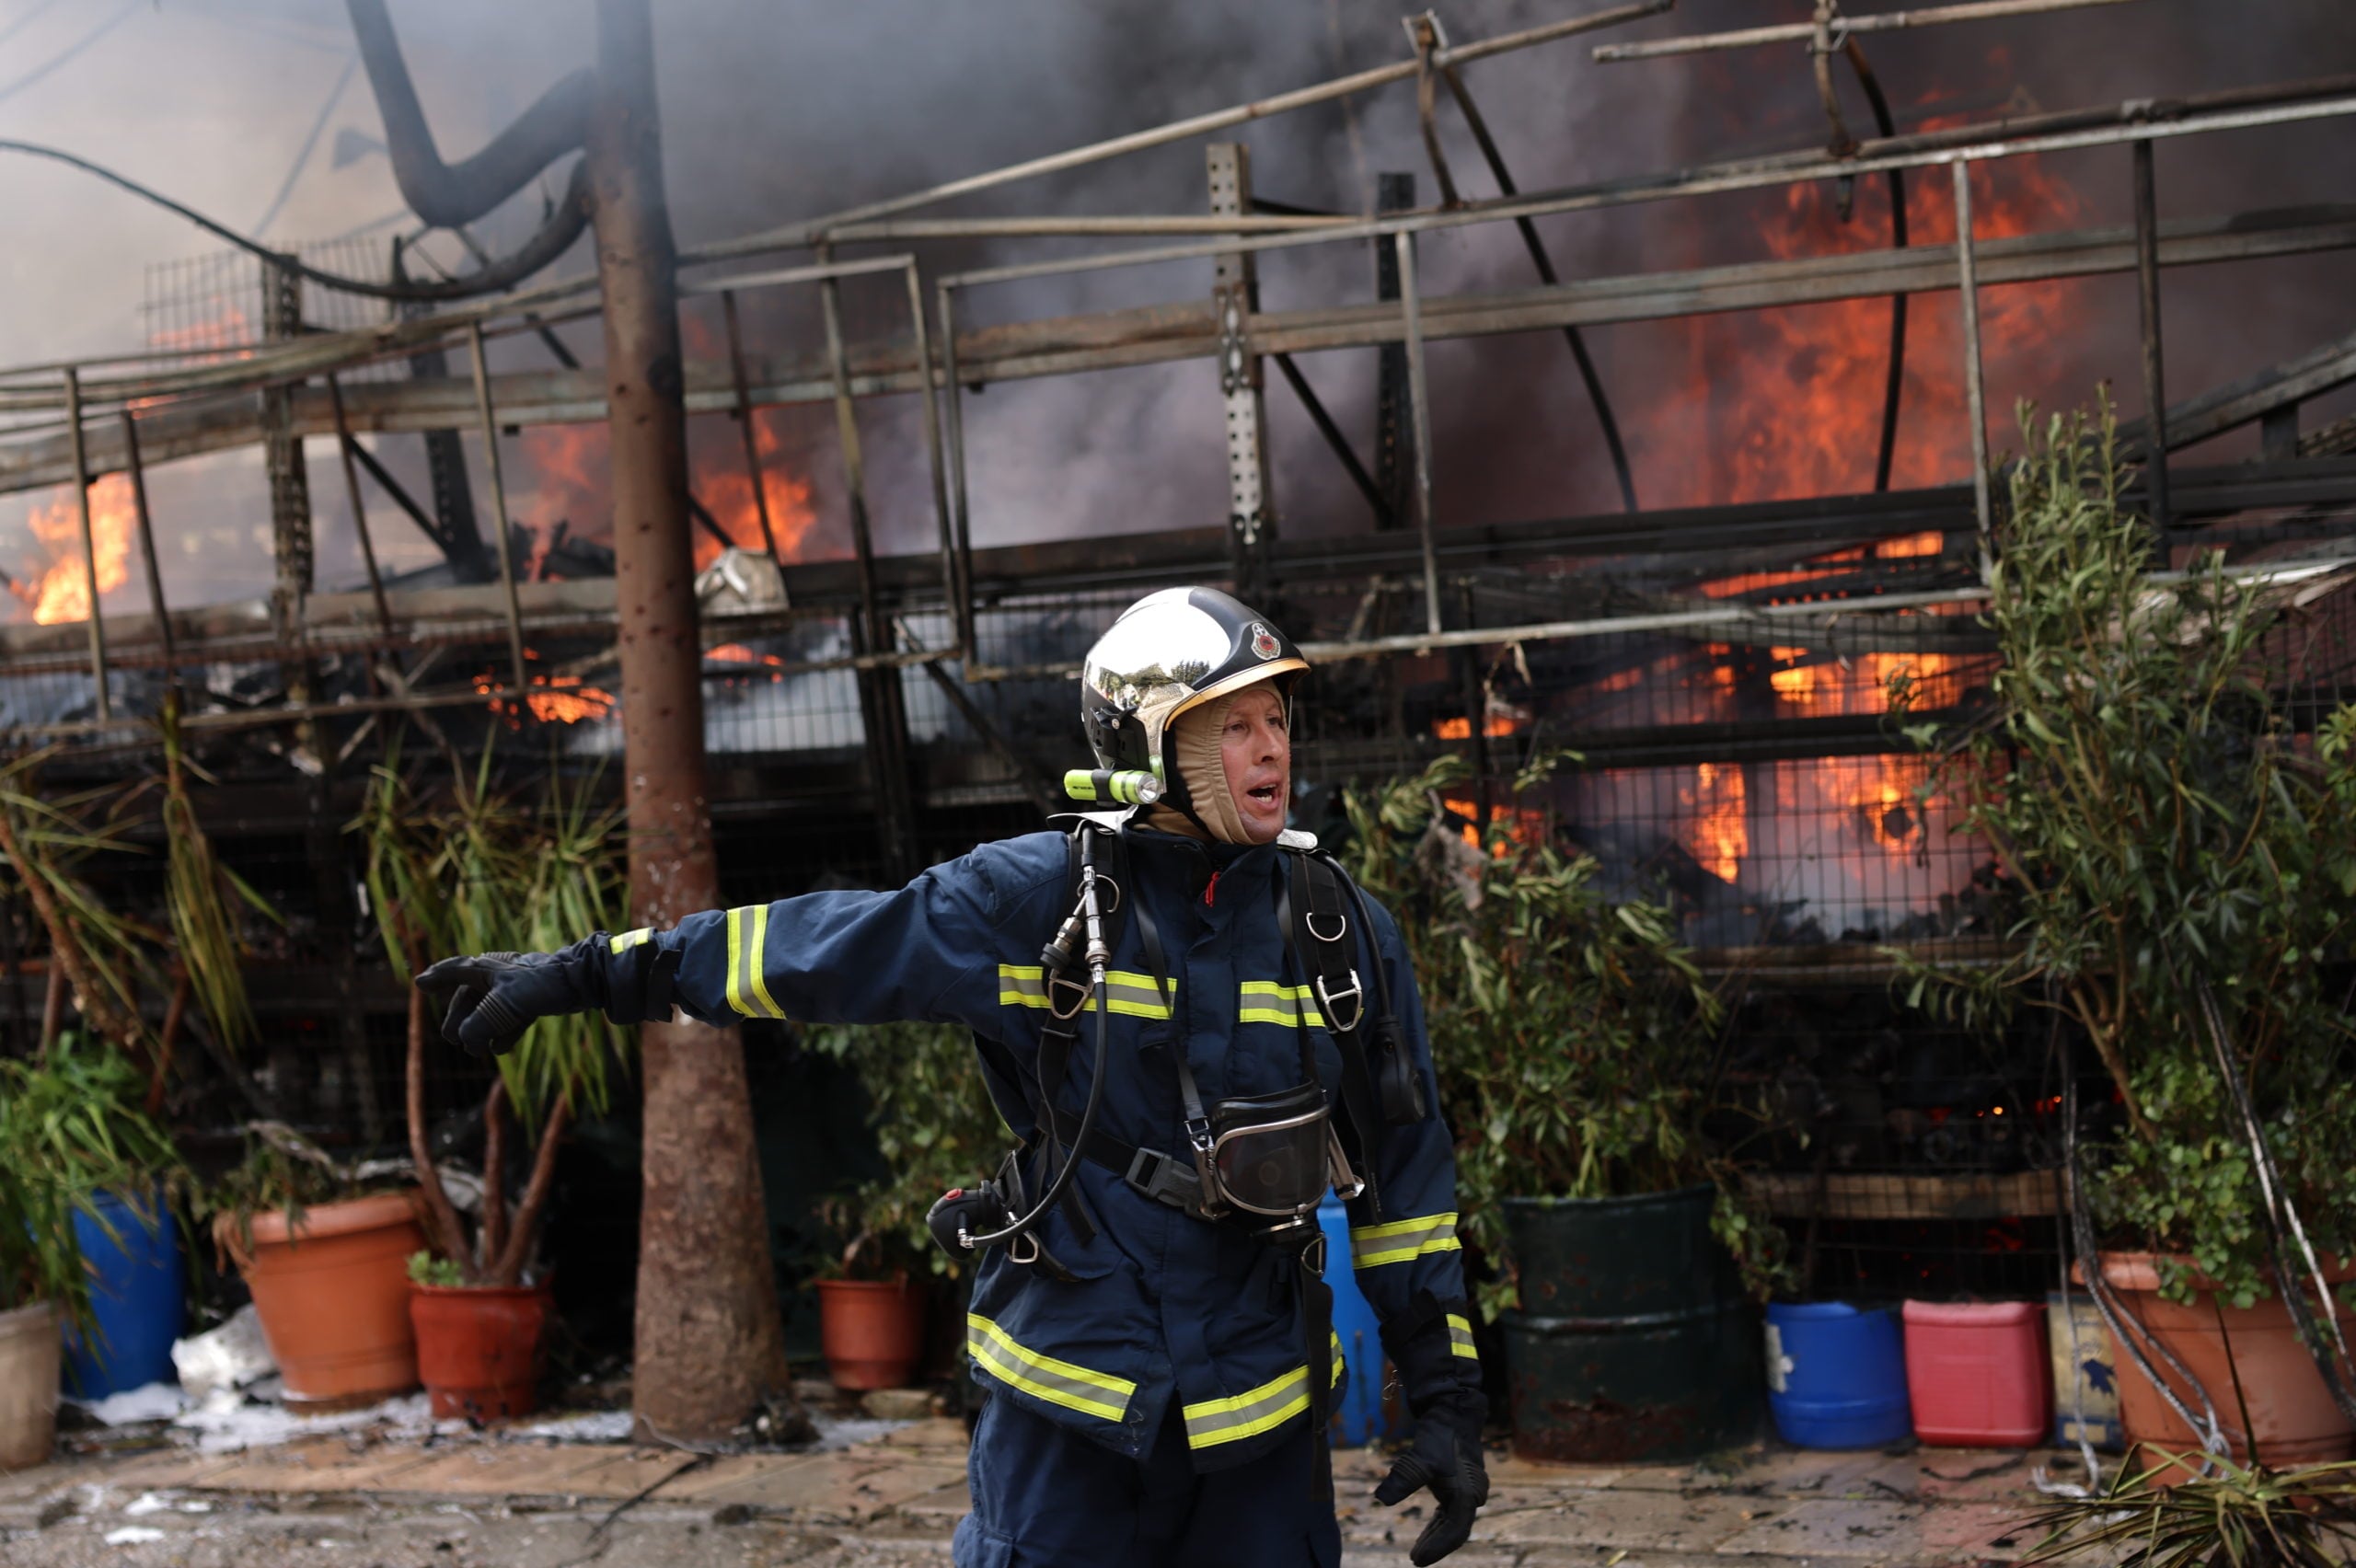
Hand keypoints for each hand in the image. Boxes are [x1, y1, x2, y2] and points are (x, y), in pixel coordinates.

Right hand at [415, 948, 596, 1057]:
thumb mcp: (504, 1005)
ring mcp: (514, 989)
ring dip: (481, 1031)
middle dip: (460, 1020)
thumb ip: (479, 1025)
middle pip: (467, 1000)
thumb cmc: (539, 985)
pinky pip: (509, 1019)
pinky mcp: (530, 1001)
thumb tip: (468, 1043)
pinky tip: (501, 1048)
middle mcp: (496, 977)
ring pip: (488, 1012)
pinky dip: (503, 1032)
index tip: (420, 984)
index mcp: (485, 970)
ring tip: (477, 1051)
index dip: (437, 978)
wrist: (581, 983)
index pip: (454, 971)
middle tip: (454, 1039)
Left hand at [1373, 1418, 1488, 1565]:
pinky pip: (1450, 1512)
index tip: (1417, 1559)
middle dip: (1435, 1546)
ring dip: (1436, 1536)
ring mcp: (1467, 1491)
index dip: (1437, 1548)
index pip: (1455, 1531)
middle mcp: (1472, 1496)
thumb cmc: (1440, 1435)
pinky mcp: (1460, 1485)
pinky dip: (1438, 1524)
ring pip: (1452, 1522)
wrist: (1453, 1412)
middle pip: (1455, 1531)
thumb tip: (1381, 1499)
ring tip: (1416, 1551)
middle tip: (1414, 1558)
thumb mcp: (1420, 1458)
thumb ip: (1402, 1479)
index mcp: (1467, 1494)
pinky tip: (1426, 1532)